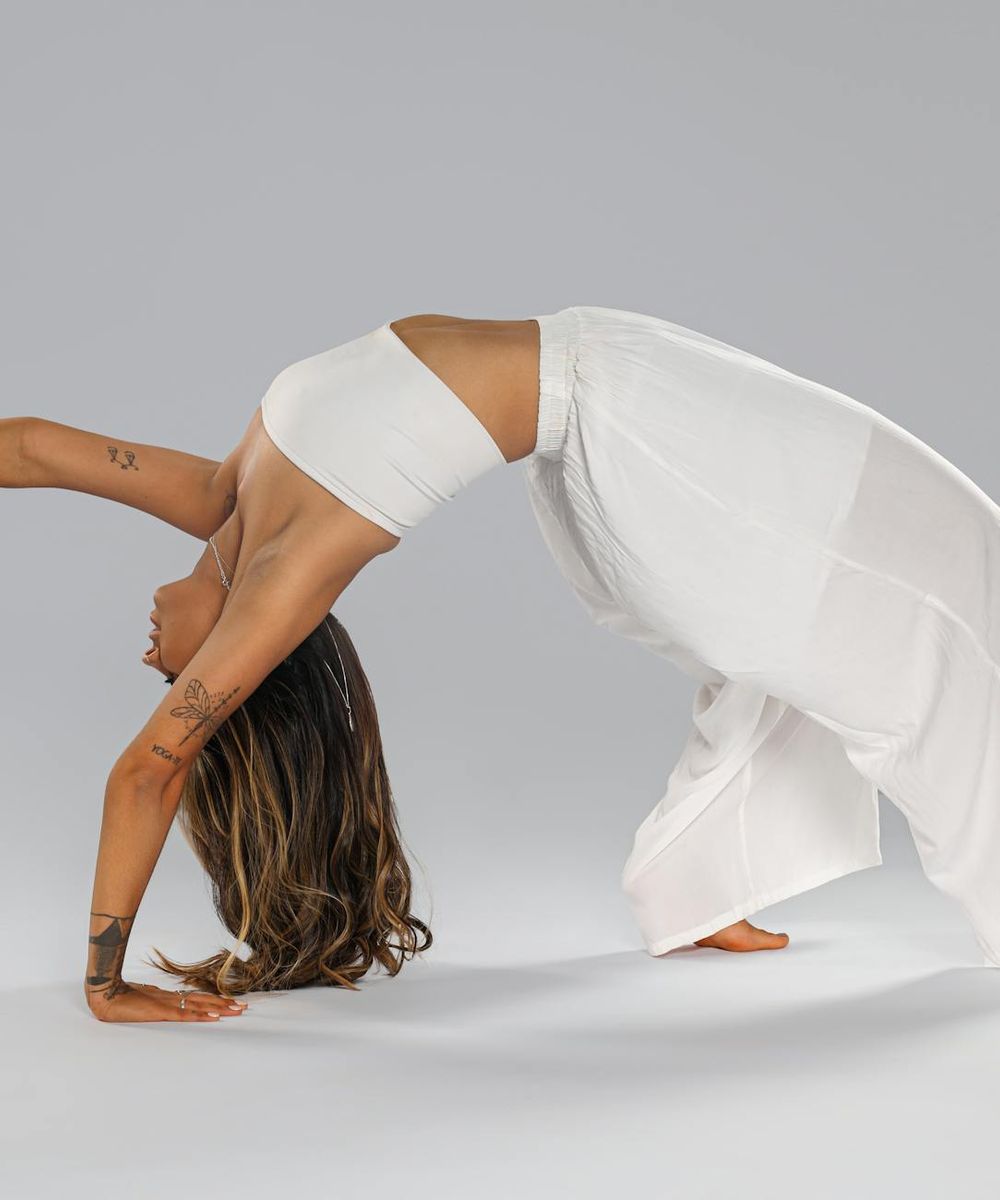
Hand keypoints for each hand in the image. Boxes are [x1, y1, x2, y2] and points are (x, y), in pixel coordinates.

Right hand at [85, 980, 247, 1022]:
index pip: (197, 998)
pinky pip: (185, 1015)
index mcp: (168, 997)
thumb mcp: (144, 998)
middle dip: (225, 1005)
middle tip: (244, 1007)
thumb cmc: (122, 996)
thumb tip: (168, 1002)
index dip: (215, 1000)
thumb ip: (157, 1000)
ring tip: (237, 1010)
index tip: (231, 1002)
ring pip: (199, 1005)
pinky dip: (200, 1016)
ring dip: (220, 1009)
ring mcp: (167, 1004)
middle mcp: (172, 998)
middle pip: (204, 1001)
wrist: (106, 993)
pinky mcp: (159, 1012)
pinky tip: (214, 1018)